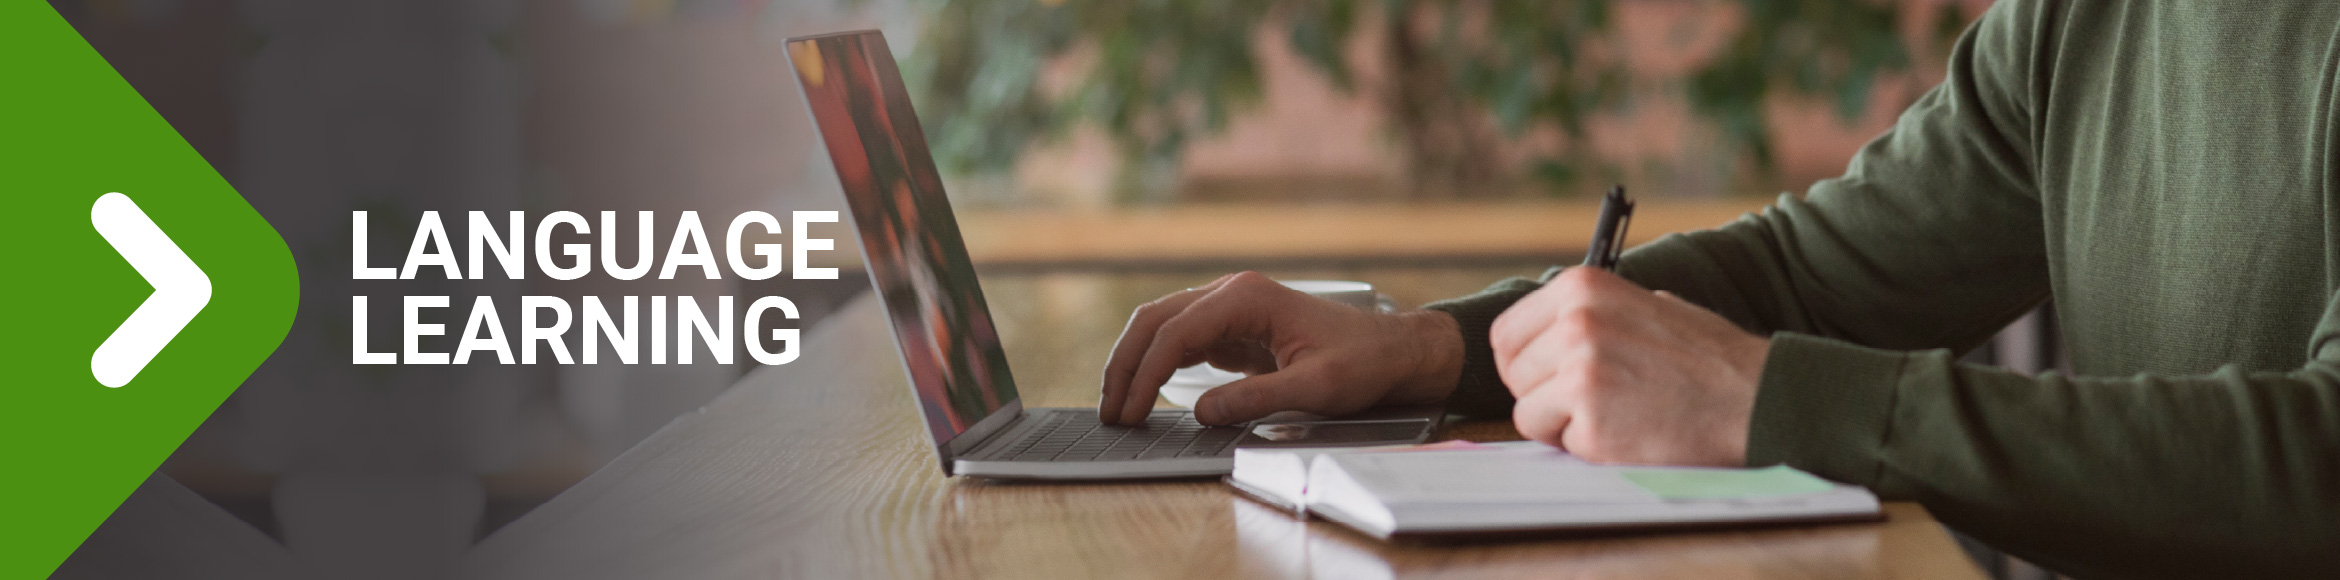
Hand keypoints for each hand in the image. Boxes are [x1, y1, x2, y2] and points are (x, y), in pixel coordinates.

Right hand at [1099, 271, 1464, 424]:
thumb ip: (1257, 400)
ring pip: (1161, 328)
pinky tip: (1144, 393)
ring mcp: (1229, 309)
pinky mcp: (1231, 329)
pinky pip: (1180, 341)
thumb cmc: (1362, 362)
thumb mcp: (1315, 388)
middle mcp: (1232, 295)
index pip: (1178, 332)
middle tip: (1110, 410)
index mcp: (1248, 297)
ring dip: (1135, 364)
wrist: (1391, 351)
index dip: (1148, 372)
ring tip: (1118, 406)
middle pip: (1155, 320)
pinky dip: (1156, 365)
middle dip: (1126, 364)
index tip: (1132, 409)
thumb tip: (1201, 413)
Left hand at [1491, 267, 1768, 465]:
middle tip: (1590, 400)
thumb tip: (1546, 329)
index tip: (1545, 375)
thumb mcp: (1646, 303)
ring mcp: (1582, 373)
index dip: (1523, 363)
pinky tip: (1628, 431)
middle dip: (1542, 394)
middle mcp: (1576, 323)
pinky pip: (1559, 442)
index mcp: (1583, 287)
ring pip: (1527, 412)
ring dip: (1562, 422)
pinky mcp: (1593, 422)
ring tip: (1614, 412)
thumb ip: (1592, 312)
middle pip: (1513, 375)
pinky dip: (1586, 446)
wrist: (1755, 396)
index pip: (1505, 333)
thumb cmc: (1705, 356)